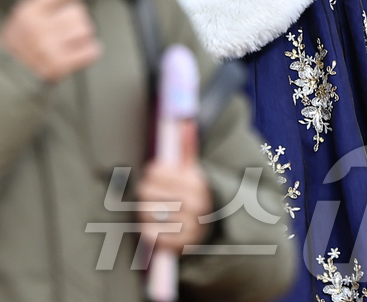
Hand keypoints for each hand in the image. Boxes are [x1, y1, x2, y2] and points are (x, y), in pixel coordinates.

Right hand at [0, 0, 99, 82]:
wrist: (5, 77)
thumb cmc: (18, 45)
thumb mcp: (22, 18)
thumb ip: (44, 5)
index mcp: (27, 12)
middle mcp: (37, 28)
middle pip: (77, 12)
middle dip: (76, 20)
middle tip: (64, 32)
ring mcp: (47, 47)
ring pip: (85, 30)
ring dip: (82, 36)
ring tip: (68, 44)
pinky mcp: (58, 66)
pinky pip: (90, 51)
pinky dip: (90, 52)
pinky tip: (81, 54)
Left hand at [136, 121, 212, 251]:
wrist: (221, 226)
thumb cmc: (198, 193)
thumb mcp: (195, 169)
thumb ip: (187, 146)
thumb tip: (185, 120)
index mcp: (195, 181)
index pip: (153, 171)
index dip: (152, 175)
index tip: (159, 179)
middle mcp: (195, 203)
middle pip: (145, 192)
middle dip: (147, 194)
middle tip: (156, 198)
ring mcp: (190, 225)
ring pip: (145, 213)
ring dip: (146, 213)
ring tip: (157, 213)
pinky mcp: (182, 246)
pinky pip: (150, 235)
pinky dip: (149, 232)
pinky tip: (159, 228)